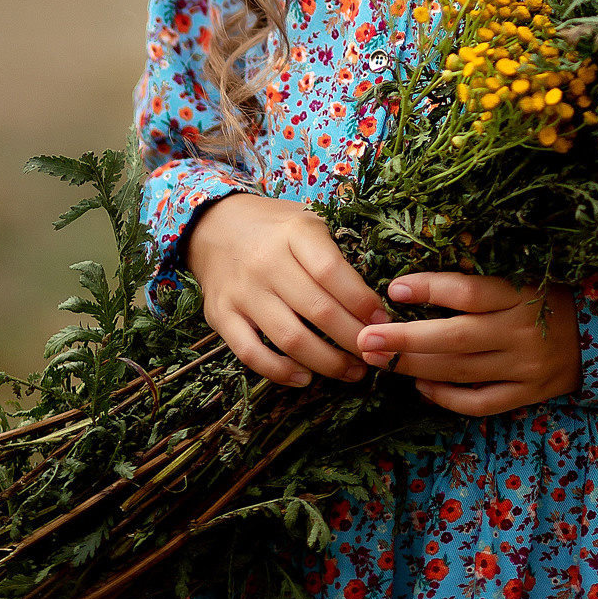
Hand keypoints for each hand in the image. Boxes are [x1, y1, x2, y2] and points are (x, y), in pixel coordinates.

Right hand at [185, 192, 385, 388]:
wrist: (214, 225)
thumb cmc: (276, 228)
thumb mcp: (308, 221)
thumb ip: (335, 254)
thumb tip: (373, 303)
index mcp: (294, 233)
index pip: (332, 272)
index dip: (361, 301)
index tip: (383, 321)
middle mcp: (266, 262)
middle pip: (318, 310)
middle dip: (353, 339)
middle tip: (375, 352)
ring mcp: (242, 291)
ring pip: (289, 338)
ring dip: (327, 362)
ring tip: (353, 371)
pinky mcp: (221, 315)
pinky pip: (251, 353)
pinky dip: (280, 372)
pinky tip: (305, 377)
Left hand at [356, 272, 581, 416]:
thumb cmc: (548, 294)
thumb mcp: (523, 274)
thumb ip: (481, 276)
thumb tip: (421, 269)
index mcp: (521, 294)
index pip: (469, 292)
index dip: (429, 289)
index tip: (393, 289)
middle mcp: (522, 332)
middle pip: (456, 338)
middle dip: (406, 339)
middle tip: (366, 338)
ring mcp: (525, 368)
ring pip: (461, 372)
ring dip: (415, 367)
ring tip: (379, 361)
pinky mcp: (528, 396)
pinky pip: (479, 402)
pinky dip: (447, 397)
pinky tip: (421, 386)